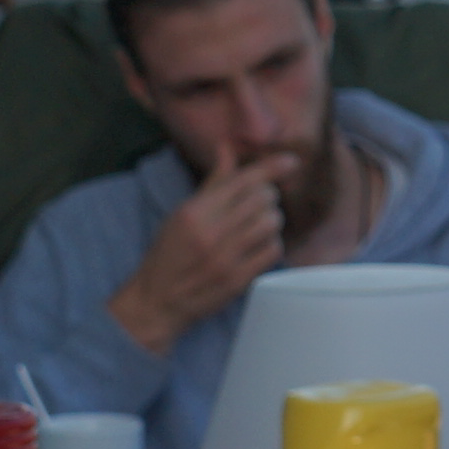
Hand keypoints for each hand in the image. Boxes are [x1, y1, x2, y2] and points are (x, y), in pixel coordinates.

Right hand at [116, 144, 298, 350]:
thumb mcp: (182, 214)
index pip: (242, 180)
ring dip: (272, 221)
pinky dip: (272, 244)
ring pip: (270, 223)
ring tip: (260, 226)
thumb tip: (227, 148)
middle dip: (268, 197)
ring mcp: (225, 258)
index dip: (271, 167)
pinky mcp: (237, 280)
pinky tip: (260, 246)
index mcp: (194, 212)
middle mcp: (209, 232)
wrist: (158, 301)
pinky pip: (272, 251)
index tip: (291, 161)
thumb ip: (212, 182)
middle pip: (262, 199)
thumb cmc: (169, 254)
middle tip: (260, 205)